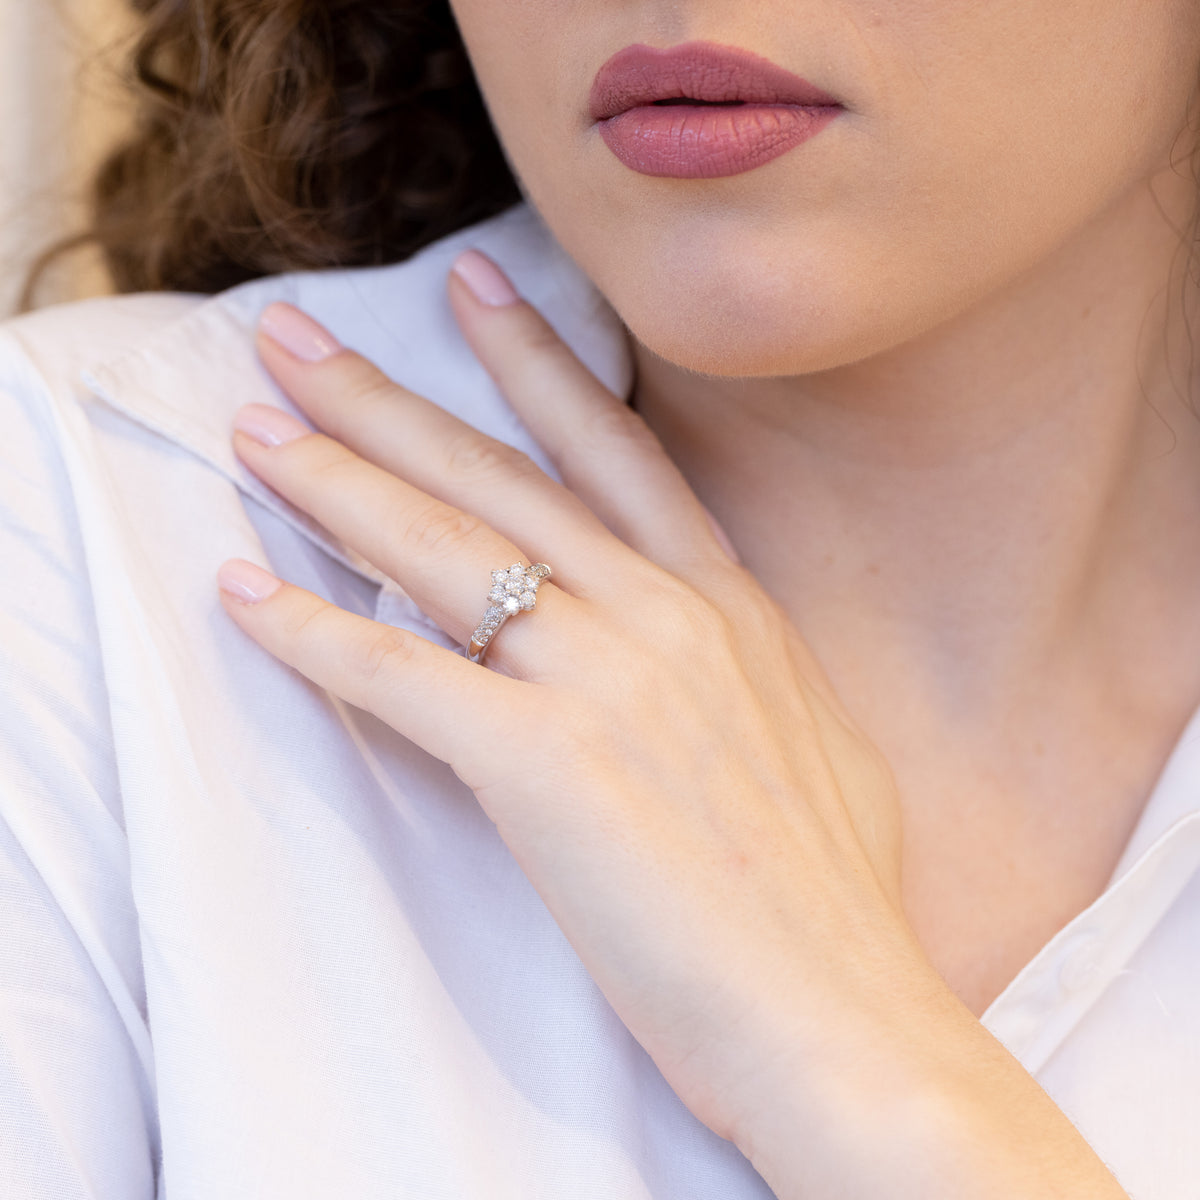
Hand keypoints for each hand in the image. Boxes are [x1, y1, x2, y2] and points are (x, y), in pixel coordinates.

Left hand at [215, 249, 934, 1159]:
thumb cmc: (831, 895)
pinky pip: (401, 676)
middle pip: (501, 473)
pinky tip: (248, 597)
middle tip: (300, 339)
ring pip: (442, 550)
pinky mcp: (545, 762)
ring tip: (255, 434)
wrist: (837, 1009)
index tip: (476, 288)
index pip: (614, 448)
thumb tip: (698, 651)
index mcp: (730, 607)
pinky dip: (314, 634)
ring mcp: (606, 679)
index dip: (537, 360)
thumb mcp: (811, 740)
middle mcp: (664, 616)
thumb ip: (742, 671)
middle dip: (390, 396)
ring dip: (335, 485)